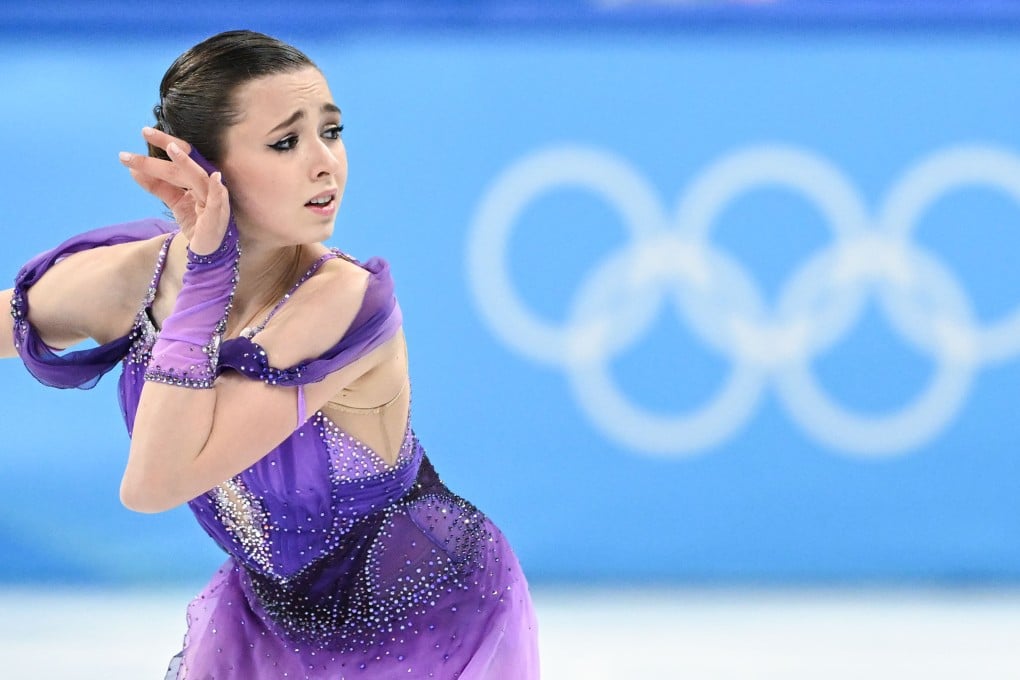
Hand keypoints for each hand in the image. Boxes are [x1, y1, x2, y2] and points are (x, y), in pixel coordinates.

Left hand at [119, 127, 230, 255]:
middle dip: (168, 146)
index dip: (164, 143)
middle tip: (145, 132)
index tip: (144, 132)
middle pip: (187, 161)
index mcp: (199, 179)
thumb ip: (157, 186)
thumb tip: (133, 170)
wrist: (208, 251)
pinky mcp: (218, 215)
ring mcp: (215, 198)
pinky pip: (218, 201)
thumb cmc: (197, 224)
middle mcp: (208, 184)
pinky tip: (216, 178)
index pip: (181, 156)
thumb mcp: (175, 202)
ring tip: (172, 148)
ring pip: (197, 177)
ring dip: (186, 163)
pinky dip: (218, 190)